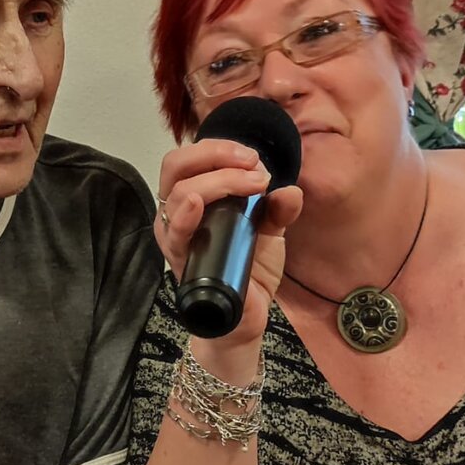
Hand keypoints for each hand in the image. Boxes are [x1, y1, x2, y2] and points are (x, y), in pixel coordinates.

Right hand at [155, 138, 305, 347]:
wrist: (247, 316)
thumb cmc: (249, 270)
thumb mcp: (271, 233)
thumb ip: (279, 209)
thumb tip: (291, 190)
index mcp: (195, 198)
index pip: (191, 158)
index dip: (219, 148)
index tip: (253, 158)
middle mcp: (177, 214)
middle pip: (177, 166)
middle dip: (215, 155)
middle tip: (252, 166)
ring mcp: (176, 237)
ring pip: (178, 192)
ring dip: (217, 181)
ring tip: (251, 185)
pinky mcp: (181, 262)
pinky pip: (174, 234)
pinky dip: (183, 216)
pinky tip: (197, 203)